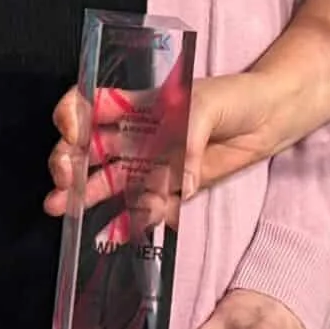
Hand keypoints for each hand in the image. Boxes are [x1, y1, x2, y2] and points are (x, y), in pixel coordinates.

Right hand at [43, 71, 301, 219]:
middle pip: (88, 145)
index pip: (89, 103)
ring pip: (106, 178)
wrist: (269, 119)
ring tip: (60, 207)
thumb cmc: (235, 98)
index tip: (74, 130)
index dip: (72, 114)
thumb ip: (187, 139)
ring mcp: (151, 162)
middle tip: (63, 179)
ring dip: (81, 192)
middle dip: (67, 159)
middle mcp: (136, 132)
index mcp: (137, 102)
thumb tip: (177, 183)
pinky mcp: (171, 189)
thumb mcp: (207, 105)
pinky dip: (126, 218)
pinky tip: (109, 230)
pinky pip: (141, 206)